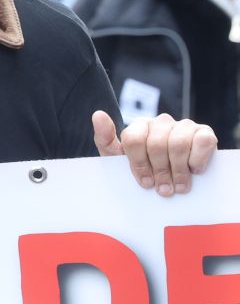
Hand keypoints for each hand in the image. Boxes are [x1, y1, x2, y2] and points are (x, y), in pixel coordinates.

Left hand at [93, 111, 217, 195]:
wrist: (177, 178)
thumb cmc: (145, 169)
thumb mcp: (120, 159)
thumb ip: (105, 140)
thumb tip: (98, 114)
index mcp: (139, 126)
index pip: (133, 139)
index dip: (139, 165)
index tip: (144, 183)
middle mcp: (161, 122)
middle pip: (156, 144)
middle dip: (160, 171)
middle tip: (164, 189)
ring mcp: (184, 125)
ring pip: (178, 144)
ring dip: (179, 170)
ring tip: (179, 186)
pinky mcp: (205, 132)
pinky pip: (202, 141)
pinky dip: (197, 160)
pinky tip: (194, 170)